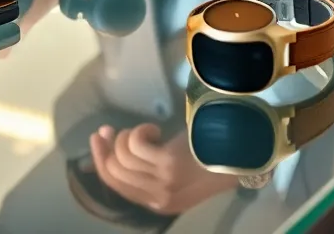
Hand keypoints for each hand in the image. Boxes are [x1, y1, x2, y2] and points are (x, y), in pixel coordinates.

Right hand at [89, 124, 238, 214]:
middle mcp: (155, 197)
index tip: (97, 139)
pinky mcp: (167, 164)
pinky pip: (136, 143)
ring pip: (123, 155)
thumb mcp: (170, 175)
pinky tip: (155, 130)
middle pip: (114, 170)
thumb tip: (111, 152)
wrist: (236, 159)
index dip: (100, 160)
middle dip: (109, 145)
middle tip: (114, 129)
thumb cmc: (204, 163)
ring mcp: (161, 181)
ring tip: (148, 132)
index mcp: (154, 204)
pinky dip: (141, 131)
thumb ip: (145, 172)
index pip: (114, 184)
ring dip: (129, 136)